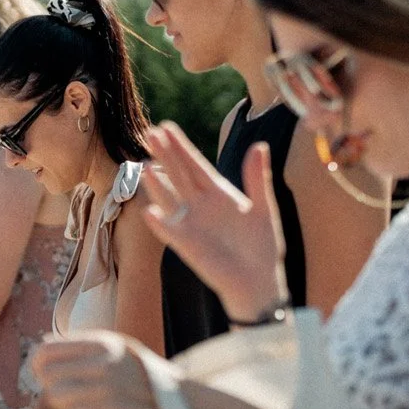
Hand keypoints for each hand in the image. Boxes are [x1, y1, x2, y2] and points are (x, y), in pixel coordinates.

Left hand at [30, 332, 164, 408]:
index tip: (44, 373)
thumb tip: (44, 342)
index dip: (38, 364)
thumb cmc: (143, 377)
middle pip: (46, 373)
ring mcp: (107, 388)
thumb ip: (84, 345)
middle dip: (49, 384)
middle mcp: (104, 362)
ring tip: (79, 403)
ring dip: (62, 403)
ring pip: (55, 395)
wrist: (181, 406)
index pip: (47, 350)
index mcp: (103, 343)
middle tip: (63, 392)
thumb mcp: (119, 349)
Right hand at [141, 123, 290, 322]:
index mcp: (218, 193)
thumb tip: (259, 146)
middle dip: (164, 155)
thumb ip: (258, 179)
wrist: (259, 281)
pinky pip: (169, 231)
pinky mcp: (186, 245)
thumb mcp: (264, 209)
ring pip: (168, 198)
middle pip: (178, 175)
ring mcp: (190, 224)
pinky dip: (159, 223)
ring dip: (156, 184)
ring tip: (144, 166)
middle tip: (149, 133)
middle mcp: (199, 205)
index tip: (166, 127)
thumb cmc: (262, 247)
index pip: (195, 164)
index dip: (180, 147)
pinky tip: (149, 211)